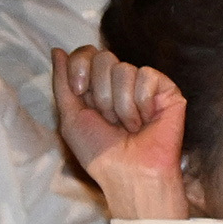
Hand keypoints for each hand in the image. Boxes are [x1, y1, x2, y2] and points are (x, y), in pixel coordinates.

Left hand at [53, 45, 189, 218]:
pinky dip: (141, 103)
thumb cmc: (101, 153)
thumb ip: (62, 82)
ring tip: (129, 126)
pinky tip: (146, 121)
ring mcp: (144, 84)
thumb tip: (56, 50)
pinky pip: (147, 76)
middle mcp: (120, 82)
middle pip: (103, 57)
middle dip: (100, 93)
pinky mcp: (166, 90)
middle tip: (109, 120)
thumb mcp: (70, 118)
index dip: (79, 68)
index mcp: (96, 85)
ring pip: (124, 69)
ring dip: (121, 105)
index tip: (80, 93)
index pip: (85, 53)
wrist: (130, 173)